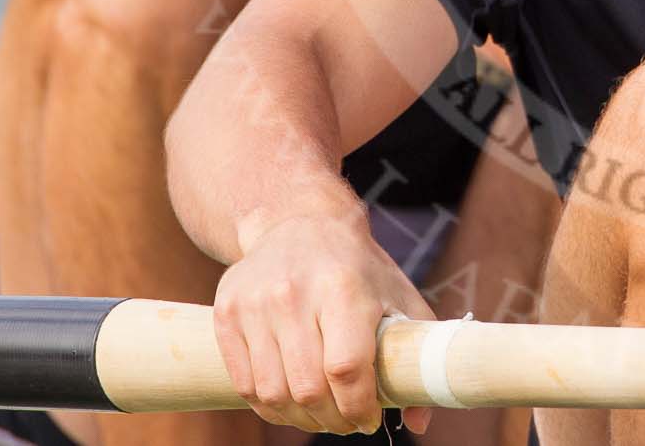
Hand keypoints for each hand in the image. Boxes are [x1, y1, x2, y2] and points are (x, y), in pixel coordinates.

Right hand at [212, 207, 434, 435]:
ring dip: (300, 419)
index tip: (369, 419)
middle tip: (346, 422)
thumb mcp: (397, 296)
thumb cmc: (357, 267)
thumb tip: (418, 421)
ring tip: (320, 415)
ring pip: (273, 393)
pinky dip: (269, 406)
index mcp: (342, 288)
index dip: (358, 406)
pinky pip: (245, 384)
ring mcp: (253, 304)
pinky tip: (291, 403)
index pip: (346, 368)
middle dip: (332, 420)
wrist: (298, 222)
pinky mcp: (226, 314)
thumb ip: (416, 353)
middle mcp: (293, 294)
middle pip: (308, 387)